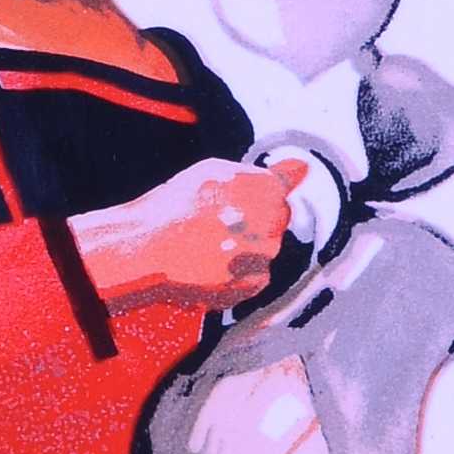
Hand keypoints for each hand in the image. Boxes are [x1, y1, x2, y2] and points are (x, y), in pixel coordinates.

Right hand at [72, 159, 298, 315]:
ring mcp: (265, 256)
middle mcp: (273, 223)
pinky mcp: (253, 284)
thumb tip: (303, 169)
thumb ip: (268, 174)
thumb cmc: (178, 206)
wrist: (150, 250)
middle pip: (275, 222)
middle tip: (216, 226)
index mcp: (268, 189)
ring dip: (245, 248)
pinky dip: (238, 273)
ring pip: (264, 250)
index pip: (280, 192)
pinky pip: (256, 276)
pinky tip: (211, 265)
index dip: (256, 197)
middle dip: (255, 223)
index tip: (233, 205)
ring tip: (208, 247)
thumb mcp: (219, 172)